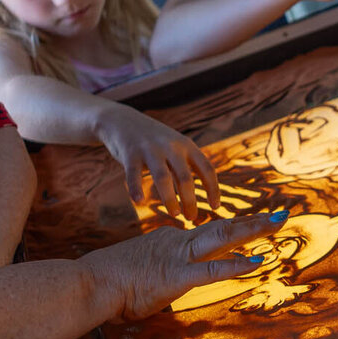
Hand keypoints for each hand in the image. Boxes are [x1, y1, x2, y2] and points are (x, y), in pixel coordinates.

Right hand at [79, 210, 287, 320]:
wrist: (90, 282)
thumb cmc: (111, 281)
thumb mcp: (145, 268)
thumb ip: (165, 267)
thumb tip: (175, 273)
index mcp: (173, 240)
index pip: (210, 233)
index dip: (236, 229)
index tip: (257, 225)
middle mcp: (180, 242)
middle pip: (224, 227)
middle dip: (255, 221)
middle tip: (282, 213)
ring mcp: (180, 257)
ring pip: (224, 238)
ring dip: (253, 230)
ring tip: (278, 222)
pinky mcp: (177, 277)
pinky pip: (211, 270)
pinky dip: (235, 266)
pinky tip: (256, 263)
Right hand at [95, 106, 220, 220]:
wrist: (122, 120)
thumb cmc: (153, 141)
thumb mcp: (175, 148)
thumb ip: (185, 167)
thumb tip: (195, 197)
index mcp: (187, 146)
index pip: (207, 169)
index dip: (213, 189)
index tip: (215, 207)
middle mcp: (172, 146)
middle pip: (185, 177)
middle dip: (190, 200)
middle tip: (191, 218)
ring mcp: (150, 149)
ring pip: (163, 178)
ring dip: (170, 198)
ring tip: (174, 214)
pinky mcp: (130, 153)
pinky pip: (133, 174)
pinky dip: (136, 188)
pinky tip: (138, 201)